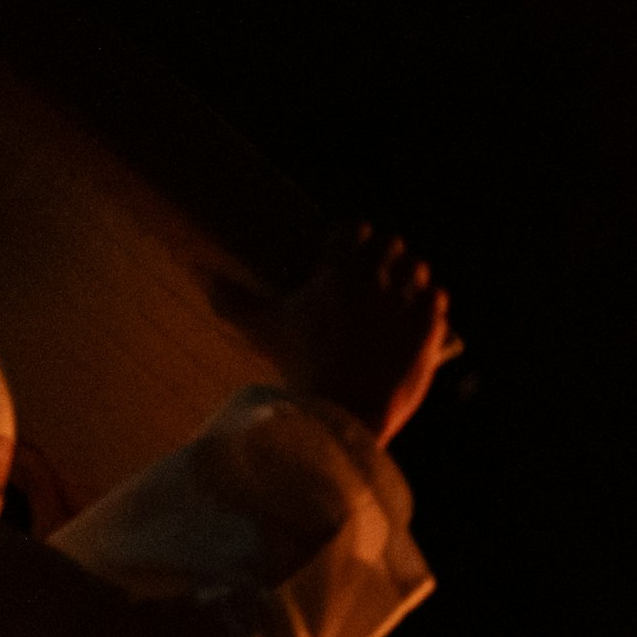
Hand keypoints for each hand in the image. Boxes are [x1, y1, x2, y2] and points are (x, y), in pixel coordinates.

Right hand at [242, 225, 464, 445]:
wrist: (345, 407)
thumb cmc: (300, 365)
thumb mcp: (263, 329)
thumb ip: (232, 298)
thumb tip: (198, 272)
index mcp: (338, 272)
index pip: (353, 228)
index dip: (353, 236)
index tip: (349, 250)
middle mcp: (376, 280)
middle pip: (391, 244)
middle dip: (385, 253)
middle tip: (376, 272)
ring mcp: (406, 303)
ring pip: (419, 267)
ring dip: (412, 274)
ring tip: (402, 289)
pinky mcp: (429, 328)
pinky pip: (439, 298)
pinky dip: (432, 302)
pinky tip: (422, 312)